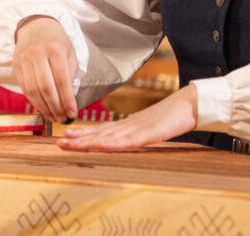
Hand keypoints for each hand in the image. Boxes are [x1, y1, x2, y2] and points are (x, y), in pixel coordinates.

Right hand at [12, 17, 78, 121]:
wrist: (35, 25)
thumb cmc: (57, 41)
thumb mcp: (69, 52)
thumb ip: (71, 73)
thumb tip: (70, 99)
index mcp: (55, 48)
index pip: (62, 79)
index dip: (67, 99)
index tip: (73, 113)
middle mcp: (38, 53)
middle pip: (46, 87)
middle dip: (56, 107)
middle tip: (63, 119)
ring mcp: (24, 59)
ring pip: (33, 90)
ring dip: (44, 108)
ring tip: (54, 117)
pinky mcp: (16, 65)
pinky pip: (25, 88)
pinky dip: (34, 102)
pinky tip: (43, 109)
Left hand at [57, 84, 198, 150]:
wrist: (191, 104)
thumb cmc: (173, 116)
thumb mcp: (151, 127)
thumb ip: (138, 133)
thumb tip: (126, 139)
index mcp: (129, 125)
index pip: (102, 130)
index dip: (83, 133)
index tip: (66, 135)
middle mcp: (129, 125)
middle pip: (100, 133)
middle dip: (79, 137)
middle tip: (59, 141)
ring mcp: (137, 128)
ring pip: (108, 136)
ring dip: (88, 140)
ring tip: (70, 143)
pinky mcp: (148, 133)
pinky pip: (127, 141)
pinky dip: (112, 143)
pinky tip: (100, 145)